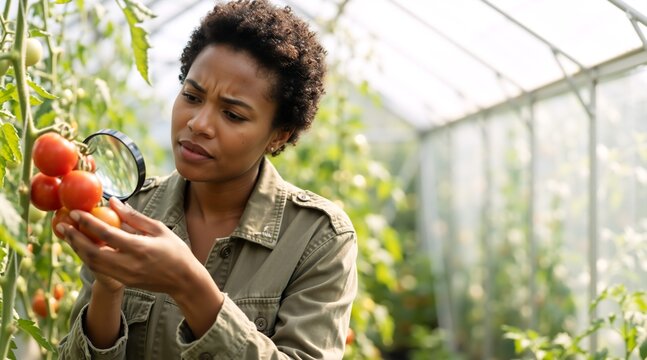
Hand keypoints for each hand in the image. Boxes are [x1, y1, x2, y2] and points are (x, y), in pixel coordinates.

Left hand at [56, 197, 204, 297]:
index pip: (107, 234)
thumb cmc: (175, 251)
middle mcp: (129, 264)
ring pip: (93, 263)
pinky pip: (100, 269)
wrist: (183, 280)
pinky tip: (83, 247)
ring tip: (68, 235)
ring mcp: (125, 275)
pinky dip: (89, 257)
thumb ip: (134, 217)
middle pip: (93, 252)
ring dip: (78, 249)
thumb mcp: (159, 229)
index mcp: (139, 248)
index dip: (88, 223)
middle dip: (74, 238)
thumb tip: (113, 202)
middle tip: (61, 225)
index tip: (75, 212)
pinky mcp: (124, 281)